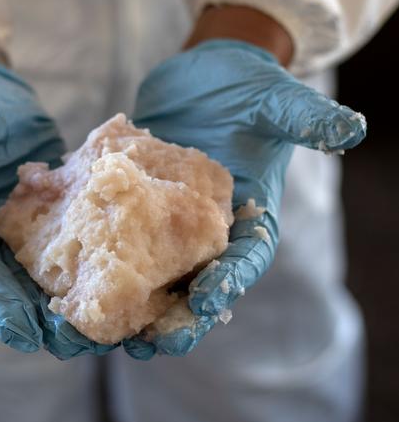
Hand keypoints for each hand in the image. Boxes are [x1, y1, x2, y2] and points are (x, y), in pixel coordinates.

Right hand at [0, 50, 113, 358]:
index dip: (3, 310)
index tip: (29, 334)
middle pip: (23, 289)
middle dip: (51, 317)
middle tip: (85, 339)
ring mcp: (29, 223)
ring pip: (57, 269)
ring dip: (83, 294)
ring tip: (117, 317)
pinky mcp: (59, 204)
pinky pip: (80, 231)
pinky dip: (102, 249)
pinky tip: (132, 264)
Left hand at [122, 38, 365, 359]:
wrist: (200, 78)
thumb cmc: (243, 87)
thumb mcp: (274, 99)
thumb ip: (302, 117)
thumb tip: (347, 129)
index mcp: (247, 216)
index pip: (245, 259)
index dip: (231, 283)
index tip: (208, 301)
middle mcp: (209, 230)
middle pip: (196, 284)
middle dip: (176, 318)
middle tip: (151, 343)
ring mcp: (169, 224)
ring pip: (153, 275)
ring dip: (131, 307)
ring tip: (106, 332)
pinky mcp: (136, 211)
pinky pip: (118, 242)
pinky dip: (99, 264)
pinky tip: (74, 282)